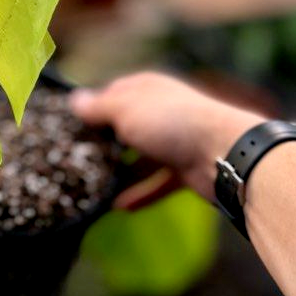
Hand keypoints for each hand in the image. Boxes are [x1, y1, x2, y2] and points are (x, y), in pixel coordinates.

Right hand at [70, 72, 265, 209]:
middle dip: (105, 142)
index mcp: (147, 89)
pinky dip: (141, 193)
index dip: (94, 108)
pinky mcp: (185, 169)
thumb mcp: (125, 109)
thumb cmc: (170, 122)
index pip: (114, 93)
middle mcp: (161, 112)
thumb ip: (98, 107)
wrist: (223, 153)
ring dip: (121, 171)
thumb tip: (74, 100)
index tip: (71, 125)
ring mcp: (174, 141)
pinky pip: (158, 182)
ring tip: (95, 186)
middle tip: (78, 158)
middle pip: (127, 126)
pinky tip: (120, 206)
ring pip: (142, 157)